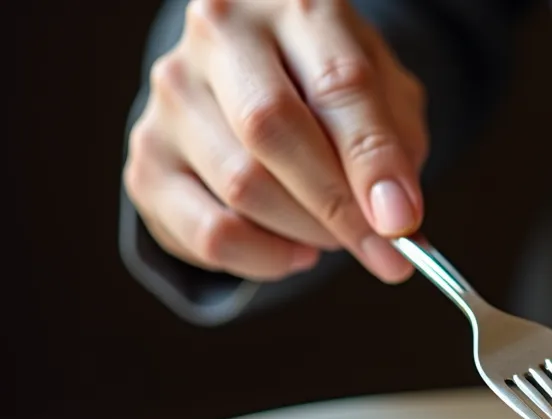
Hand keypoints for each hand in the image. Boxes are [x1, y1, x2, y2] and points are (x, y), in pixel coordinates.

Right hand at [124, 0, 426, 281]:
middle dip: (337, 206)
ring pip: (240, 187)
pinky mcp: (147, 158)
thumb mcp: (386, 95)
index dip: (372, 161)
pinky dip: (263, 258)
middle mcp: (219, 36)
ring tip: (338, 235)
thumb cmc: (332, 86)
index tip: (402, 222)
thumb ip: (395, 147)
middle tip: (382, 250)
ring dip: (305, 232)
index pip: (336, 84)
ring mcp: (172, 95)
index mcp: (294, 6)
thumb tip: (394, 219)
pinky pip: (206, 233)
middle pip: (271, 130)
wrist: (262, 76)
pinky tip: (294, 250)